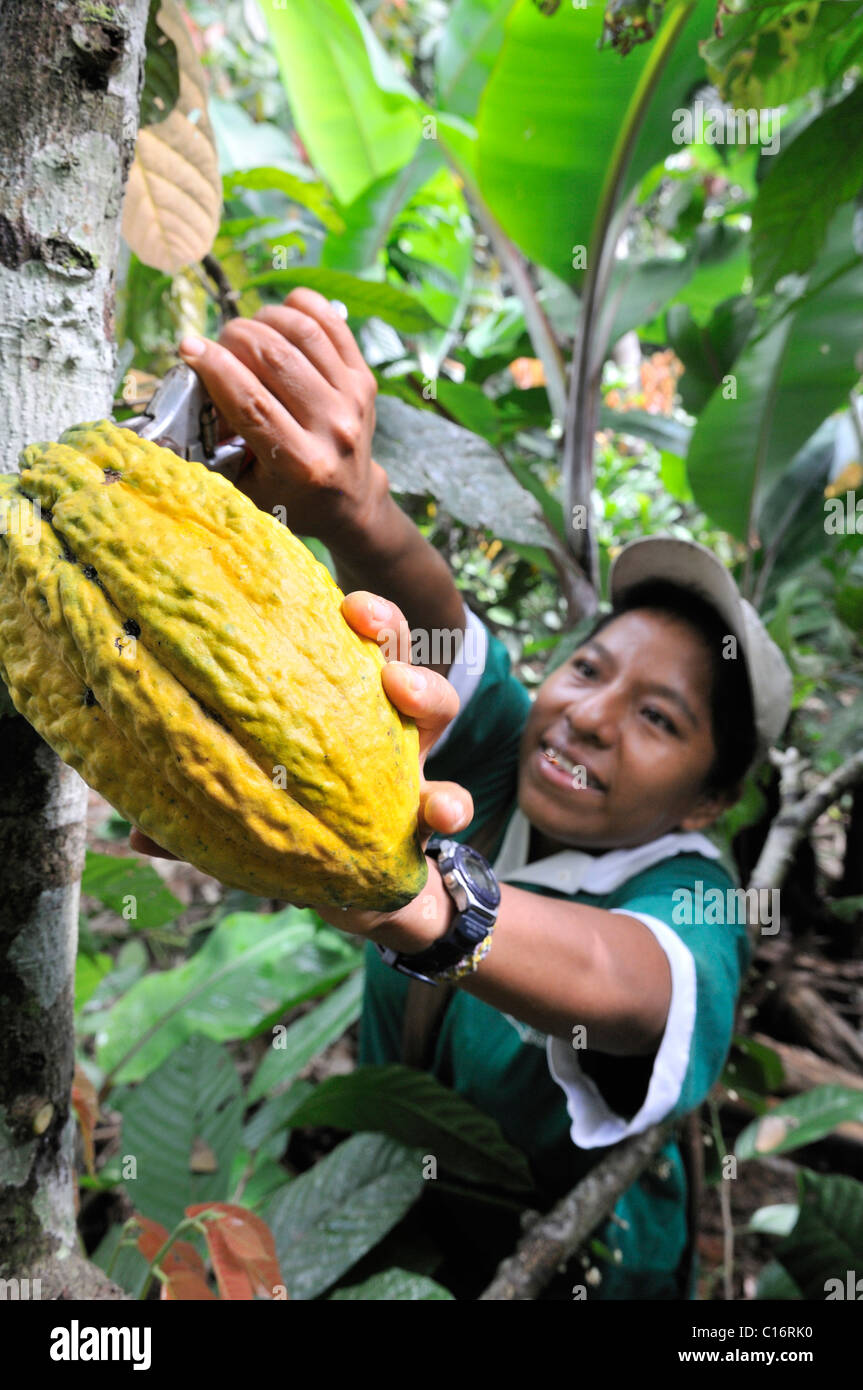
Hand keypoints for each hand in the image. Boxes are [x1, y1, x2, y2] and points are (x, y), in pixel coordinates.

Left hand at [129, 594, 473, 934]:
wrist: (363, 905)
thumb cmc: (299, 839)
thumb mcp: (245, 826)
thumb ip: (199, 827)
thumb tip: (134, 836)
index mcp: (327, 708)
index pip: (328, 640)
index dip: (326, 612)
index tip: (327, 599)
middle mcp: (374, 719)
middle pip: (385, 641)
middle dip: (385, 628)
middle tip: (359, 617)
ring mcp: (413, 758)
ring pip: (439, 704)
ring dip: (428, 691)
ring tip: (404, 693)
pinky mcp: (435, 810)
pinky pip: (455, 795)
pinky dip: (453, 801)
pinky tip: (441, 810)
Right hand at [176, 287, 386, 547]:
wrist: (350, 501)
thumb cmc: (289, 496)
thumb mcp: (247, 487)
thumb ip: (218, 443)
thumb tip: (191, 380)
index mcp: (301, 464)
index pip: (251, 402)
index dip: (215, 367)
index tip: (189, 348)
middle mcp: (333, 430)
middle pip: (277, 358)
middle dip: (236, 337)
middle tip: (220, 345)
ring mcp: (354, 401)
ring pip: (304, 333)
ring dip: (265, 319)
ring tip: (248, 332)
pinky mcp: (366, 380)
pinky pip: (333, 325)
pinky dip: (301, 307)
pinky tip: (280, 314)